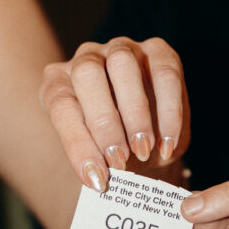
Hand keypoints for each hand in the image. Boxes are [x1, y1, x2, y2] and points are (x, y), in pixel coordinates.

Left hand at [40, 37, 189, 191]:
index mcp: (59, 83)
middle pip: (88, 74)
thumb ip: (96, 160)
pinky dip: (168, 111)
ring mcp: (120, 49)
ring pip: (123, 64)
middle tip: (119, 160)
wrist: (143, 142)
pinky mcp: (157, 50)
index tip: (96, 178)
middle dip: (104, 122)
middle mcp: (86, 58)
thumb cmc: (113, 149)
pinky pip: (164, 73)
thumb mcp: (98, 156)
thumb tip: (99, 178)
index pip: (62, 106)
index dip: (77, 143)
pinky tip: (168, 142)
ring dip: (135, 112)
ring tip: (144, 150)